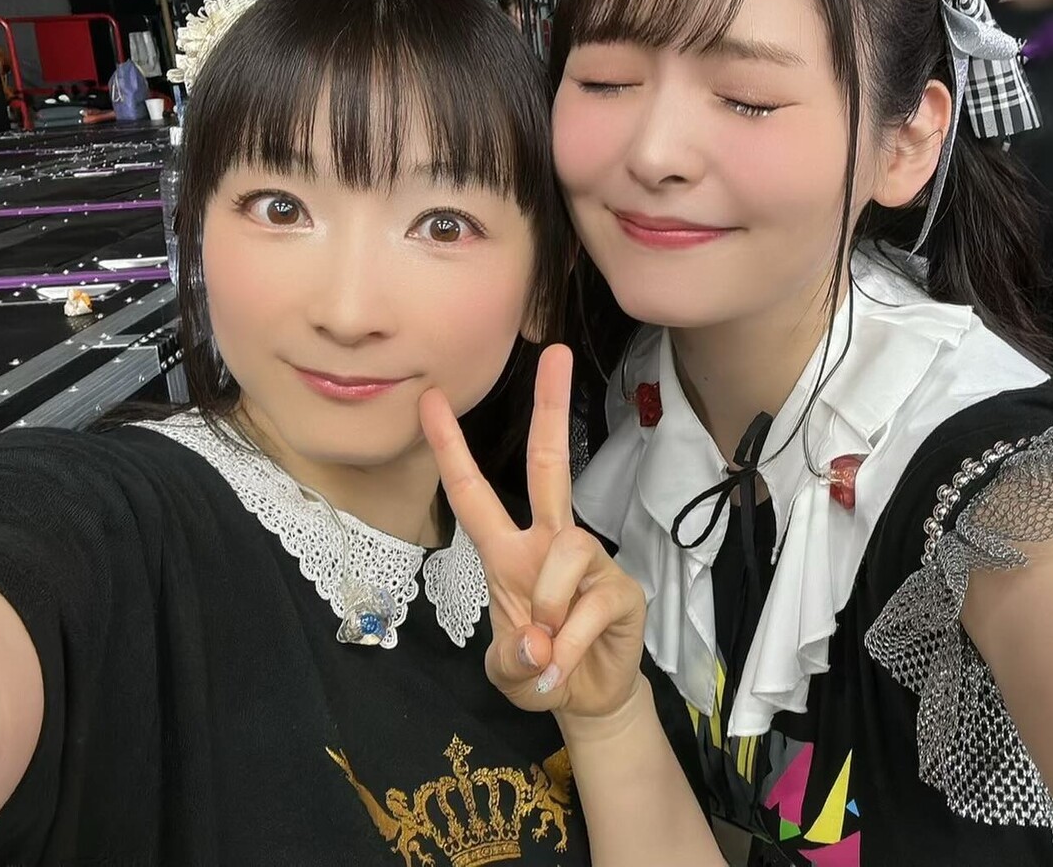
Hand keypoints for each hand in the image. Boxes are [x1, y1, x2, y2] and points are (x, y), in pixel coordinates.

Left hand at [418, 344, 646, 720]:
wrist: (589, 699)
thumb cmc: (538, 669)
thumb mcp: (505, 671)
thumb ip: (510, 661)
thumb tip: (539, 643)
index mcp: (507, 551)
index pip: (472, 492)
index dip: (450, 448)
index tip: (430, 399)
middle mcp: (548, 543)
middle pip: (549, 465)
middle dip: (550, 407)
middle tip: (556, 353)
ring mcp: (588, 563)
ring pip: (566, 549)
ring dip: (546, 607)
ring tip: (547, 650)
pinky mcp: (622, 590)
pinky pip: (590, 602)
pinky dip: (569, 645)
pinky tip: (566, 665)